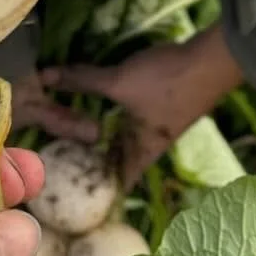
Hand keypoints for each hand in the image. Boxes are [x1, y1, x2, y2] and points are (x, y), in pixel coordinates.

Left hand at [13, 24, 243, 186]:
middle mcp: (150, 142)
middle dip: (94, 164)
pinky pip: (130, 120)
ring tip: (72, 139)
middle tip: (60, 164)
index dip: (96, 193)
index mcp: (142, 150)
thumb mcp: (120, 81)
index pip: (117, 184)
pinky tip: (100, 108)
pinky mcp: (160, 104)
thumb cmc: (167, 81)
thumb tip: (43, 78)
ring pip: (125, 140)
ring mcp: (156, 124)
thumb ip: (82, 81)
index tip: (66, 196)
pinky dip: (114, 119)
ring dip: (104, 140)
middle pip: (119, 161)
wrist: (211, 60)